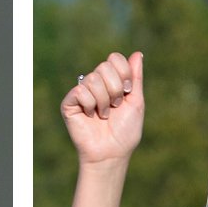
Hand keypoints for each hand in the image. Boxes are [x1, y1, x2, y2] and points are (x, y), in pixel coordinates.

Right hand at [61, 51, 143, 165]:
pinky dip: (90, 105)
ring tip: (103, 115)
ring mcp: (81, 93)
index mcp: (112, 81)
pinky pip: (80, 91)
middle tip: (115, 106)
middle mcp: (96, 84)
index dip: (124, 73)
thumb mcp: (136, 102)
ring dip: (103, 101)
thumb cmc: (125, 132)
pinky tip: (90, 116)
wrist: (111, 153)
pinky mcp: (69, 103)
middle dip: (115, 89)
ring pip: (93, 79)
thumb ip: (136, 78)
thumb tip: (137, 53)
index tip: (127, 91)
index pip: (114, 58)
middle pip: (105, 66)